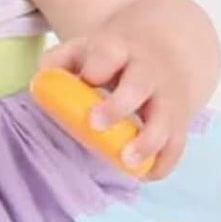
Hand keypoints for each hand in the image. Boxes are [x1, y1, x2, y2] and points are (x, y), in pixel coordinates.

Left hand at [42, 25, 193, 180]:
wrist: (167, 47)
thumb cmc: (115, 56)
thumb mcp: (88, 47)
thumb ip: (59, 61)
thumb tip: (40, 84)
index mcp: (121, 50)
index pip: (110, 53)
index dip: (98, 68)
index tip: (88, 79)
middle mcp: (148, 72)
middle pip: (139, 85)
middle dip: (119, 105)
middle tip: (95, 124)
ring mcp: (168, 97)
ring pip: (166, 119)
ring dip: (148, 141)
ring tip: (126, 161)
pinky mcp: (179, 121)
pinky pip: (177, 145)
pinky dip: (163, 163)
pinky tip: (143, 174)